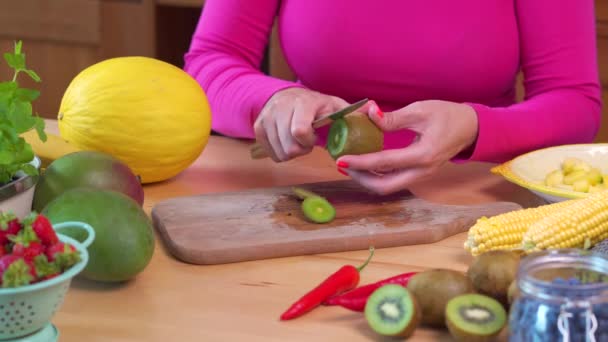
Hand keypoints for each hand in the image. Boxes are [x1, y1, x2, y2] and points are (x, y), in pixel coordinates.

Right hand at [254, 87, 351, 161]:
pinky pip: (270, 152)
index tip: (314, 138)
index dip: (308, 141)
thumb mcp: (336, 106)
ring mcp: (267, 116)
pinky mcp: (258, 126)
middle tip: (307, 142)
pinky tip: (288, 142)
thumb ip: (354, 112)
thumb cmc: (318, 106)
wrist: (289, 96)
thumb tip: (373, 109)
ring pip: (279, 152)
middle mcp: (281, 107)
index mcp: (303, 102)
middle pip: (289, 146)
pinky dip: (280, 152)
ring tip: (298, 141)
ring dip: (292, 152)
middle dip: (301, 149)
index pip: (299, 131)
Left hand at [336, 100, 478, 194]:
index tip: (341, 160)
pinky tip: (366, 165)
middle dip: (360, 178)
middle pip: (384, 186)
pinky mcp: (419, 175)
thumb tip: (369, 113)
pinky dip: (377, 176)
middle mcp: (422, 171)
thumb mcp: (420, 110)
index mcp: (423, 155)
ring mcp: (421, 176)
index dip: (360, 162)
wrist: (471, 128)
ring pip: (388, 187)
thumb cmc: (447, 115)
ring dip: (367, 179)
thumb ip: (393, 117)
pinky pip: (394, 182)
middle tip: (342, 165)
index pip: (384, 162)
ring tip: (350, 165)